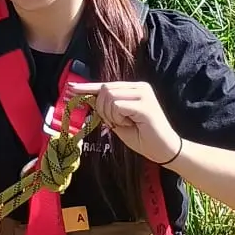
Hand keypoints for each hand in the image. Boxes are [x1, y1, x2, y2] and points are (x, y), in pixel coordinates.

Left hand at [65, 81, 182, 163]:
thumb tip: (86, 98)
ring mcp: (143, 94)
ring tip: (125, 123)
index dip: (87, 88)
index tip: (70, 89)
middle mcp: (140, 87)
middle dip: (101, 108)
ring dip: (110, 114)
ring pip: (109, 96)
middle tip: (115, 122)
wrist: (164, 149)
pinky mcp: (145, 105)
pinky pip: (117, 106)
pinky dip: (117, 117)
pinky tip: (129, 123)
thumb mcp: (118, 121)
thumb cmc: (142, 137)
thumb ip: (105, 109)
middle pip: (105, 89)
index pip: (105, 85)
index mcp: (134, 89)